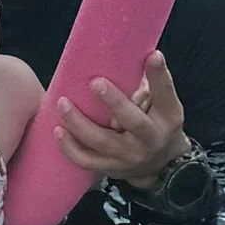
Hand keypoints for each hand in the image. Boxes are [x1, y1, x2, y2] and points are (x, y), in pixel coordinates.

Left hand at [52, 52, 188, 189]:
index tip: (153, 56)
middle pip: (134, 122)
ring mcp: (129, 157)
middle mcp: (150, 139)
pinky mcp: (111, 168)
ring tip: (62, 104)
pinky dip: (70, 148)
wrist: (160, 165)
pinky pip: (87, 161)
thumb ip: (149, 86)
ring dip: (80, 123)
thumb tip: (131, 59)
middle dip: (115, 102)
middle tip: (95, 82)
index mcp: (167, 117)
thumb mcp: (164, 106)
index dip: (160, 76)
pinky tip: (57, 131)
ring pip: (102, 142)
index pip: (165, 95)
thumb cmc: (157, 123)